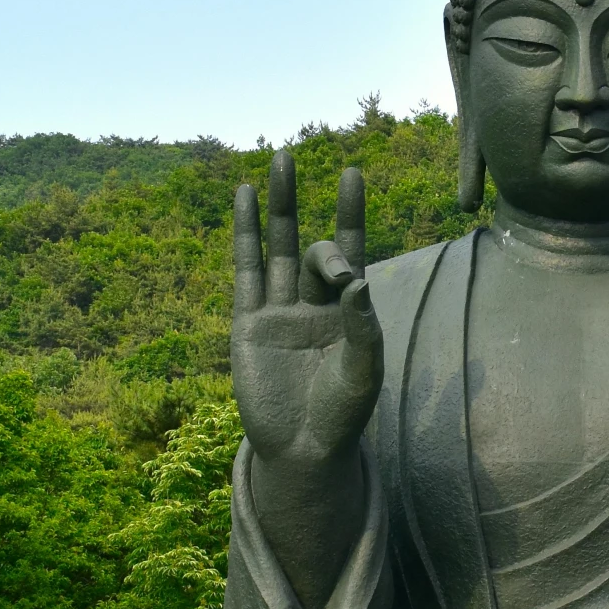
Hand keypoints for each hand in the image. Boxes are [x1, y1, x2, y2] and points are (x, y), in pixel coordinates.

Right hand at [230, 152, 382, 470]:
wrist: (303, 450)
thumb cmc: (343, 413)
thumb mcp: (363, 370)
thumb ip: (364, 325)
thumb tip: (359, 278)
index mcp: (347, 310)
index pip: (351, 250)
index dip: (350, 213)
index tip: (352, 173)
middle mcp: (313, 303)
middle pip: (315, 250)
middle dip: (320, 229)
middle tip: (315, 194)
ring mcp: (279, 310)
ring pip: (279, 247)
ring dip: (279, 204)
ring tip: (280, 159)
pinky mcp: (248, 323)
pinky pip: (247, 271)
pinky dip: (245, 234)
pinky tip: (244, 197)